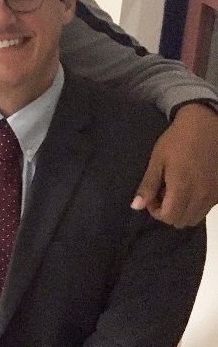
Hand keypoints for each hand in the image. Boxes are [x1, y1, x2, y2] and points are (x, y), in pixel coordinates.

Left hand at [132, 102, 217, 227]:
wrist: (206, 124)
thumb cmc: (177, 140)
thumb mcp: (157, 160)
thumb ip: (148, 185)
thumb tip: (136, 207)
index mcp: (183, 188)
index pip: (169, 217)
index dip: (156, 211)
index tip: (152, 196)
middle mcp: (202, 195)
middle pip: (182, 221)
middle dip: (168, 212)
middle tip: (162, 193)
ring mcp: (214, 194)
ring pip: (195, 217)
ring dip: (182, 210)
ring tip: (175, 190)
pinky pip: (207, 209)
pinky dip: (195, 206)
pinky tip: (189, 187)